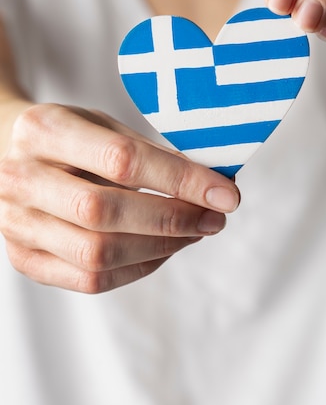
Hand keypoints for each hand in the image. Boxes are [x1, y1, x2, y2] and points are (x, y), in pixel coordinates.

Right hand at [0, 104, 239, 292]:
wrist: (11, 154)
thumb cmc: (69, 137)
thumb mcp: (103, 125)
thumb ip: (150, 153)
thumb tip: (213, 184)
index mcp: (43, 129)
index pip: (122, 159)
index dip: (180, 179)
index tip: (225, 192)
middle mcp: (20, 177)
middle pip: (105, 212)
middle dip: (173, 218)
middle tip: (215, 217)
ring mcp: (16, 223)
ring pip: (98, 253)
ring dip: (160, 247)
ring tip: (194, 232)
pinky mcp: (24, 257)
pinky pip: (89, 279)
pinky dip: (138, 267)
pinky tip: (162, 249)